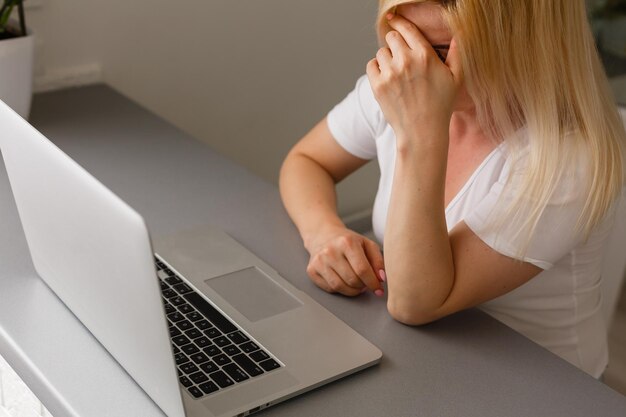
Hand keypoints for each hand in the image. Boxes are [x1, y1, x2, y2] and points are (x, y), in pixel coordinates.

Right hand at [304, 226, 384, 296]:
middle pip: (352, 280)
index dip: (373, 283)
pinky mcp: (312, 270)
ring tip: (357, 284)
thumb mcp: (367, 244)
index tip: (378, 289)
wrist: (323, 236)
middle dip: (363, 286)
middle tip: (366, 283)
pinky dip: (340, 289)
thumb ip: (378, 261)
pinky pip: (330, 288)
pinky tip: (344, 281)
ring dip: (352, 290)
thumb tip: (381, 278)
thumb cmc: (347, 241)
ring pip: (340, 287)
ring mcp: (319, 261)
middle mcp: (330, 251)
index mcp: (347, 242)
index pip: (362, 270)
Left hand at [365, 13, 462, 139]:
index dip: (399, 22)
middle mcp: (406, 61)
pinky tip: (388, 80)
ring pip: (381, 52)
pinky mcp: (377, 85)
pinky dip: (377, 70)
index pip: (407, 28)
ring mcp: (390, 73)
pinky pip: (371, 65)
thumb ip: (456, 54)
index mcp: (425, 55)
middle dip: (395, 44)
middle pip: (391, 37)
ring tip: (397, 74)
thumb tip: (458, 35)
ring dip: (387, 59)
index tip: (393, 18)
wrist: (422, 132)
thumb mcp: (455, 78)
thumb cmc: (441, 106)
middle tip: (401, 58)